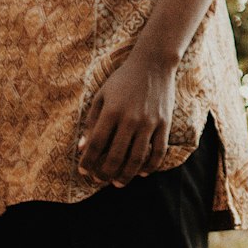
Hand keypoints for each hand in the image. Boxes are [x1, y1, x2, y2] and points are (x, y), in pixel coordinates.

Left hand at [77, 54, 177, 188]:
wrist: (154, 63)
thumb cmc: (123, 79)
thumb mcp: (102, 95)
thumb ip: (91, 121)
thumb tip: (83, 148)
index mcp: (111, 111)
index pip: (96, 144)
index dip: (88, 161)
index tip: (83, 171)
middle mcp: (130, 119)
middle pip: (115, 156)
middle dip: (104, 174)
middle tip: (99, 180)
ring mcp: (149, 122)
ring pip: (137, 159)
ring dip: (126, 176)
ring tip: (118, 183)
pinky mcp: (164, 123)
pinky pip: (158, 151)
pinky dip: (150, 166)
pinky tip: (141, 173)